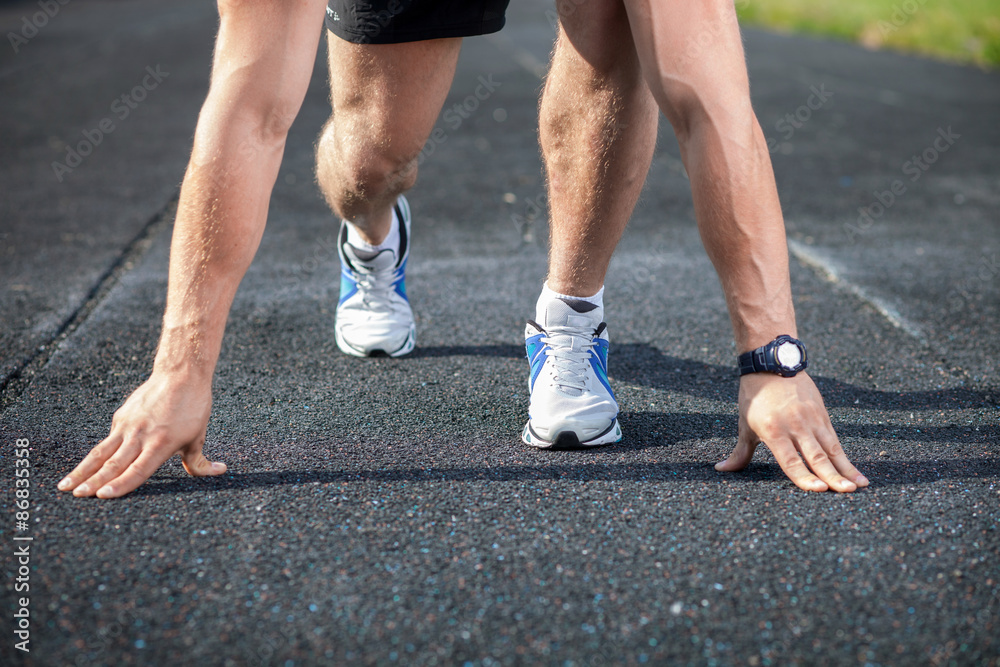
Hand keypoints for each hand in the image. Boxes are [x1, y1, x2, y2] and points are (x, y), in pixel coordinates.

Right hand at [57, 372, 225, 497]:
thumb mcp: (199, 436)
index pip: (137, 470)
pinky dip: (95, 456)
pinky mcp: (122, 417)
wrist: (181, 373)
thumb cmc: (194, 406)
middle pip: (113, 463)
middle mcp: (141, 435)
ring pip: (101, 452)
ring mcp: (128, 425)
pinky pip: (107, 440)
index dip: (120, 484)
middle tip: (77, 496)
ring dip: (82, 471)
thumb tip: (220, 471)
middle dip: (93, 482)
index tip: (102, 496)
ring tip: (65, 486)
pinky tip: (83, 469)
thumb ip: (200, 460)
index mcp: (161, 443)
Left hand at [715, 372, 868, 491]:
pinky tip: (857, 474)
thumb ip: (739, 452)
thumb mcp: (744, 424)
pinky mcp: (822, 415)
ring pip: (831, 449)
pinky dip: (846, 458)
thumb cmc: (754, 397)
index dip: (804, 476)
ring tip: (859, 486)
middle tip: (846, 491)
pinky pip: (836, 440)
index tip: (819, 489)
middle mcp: (794, 425)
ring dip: (846, 469)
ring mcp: (811, 419)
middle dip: (832, 476)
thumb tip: (721, 469)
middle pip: (815, 456)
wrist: (772, 364)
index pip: (790, 460)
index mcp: (772, 430)